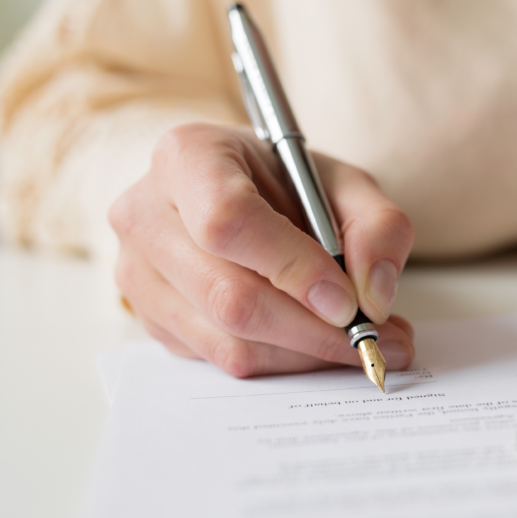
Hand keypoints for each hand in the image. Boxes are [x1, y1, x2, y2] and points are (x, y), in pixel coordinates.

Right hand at [109, 123, 415, 376]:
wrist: (237, 193)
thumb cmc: (288, 183)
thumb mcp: (346, 183)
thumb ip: (378, 226)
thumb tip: (373, 296)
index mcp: (187, 156)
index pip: (228, 220)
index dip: (292, 267)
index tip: (348, 301)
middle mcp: (145, 214)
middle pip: (227, 294)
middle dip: (312, 329)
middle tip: (376, 339)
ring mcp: (138, 273)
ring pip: (226, 340)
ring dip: (305, 354)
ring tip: (362, 342)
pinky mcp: (151, 320)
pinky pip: (221, 360)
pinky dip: (283, 362)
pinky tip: (320, 343)